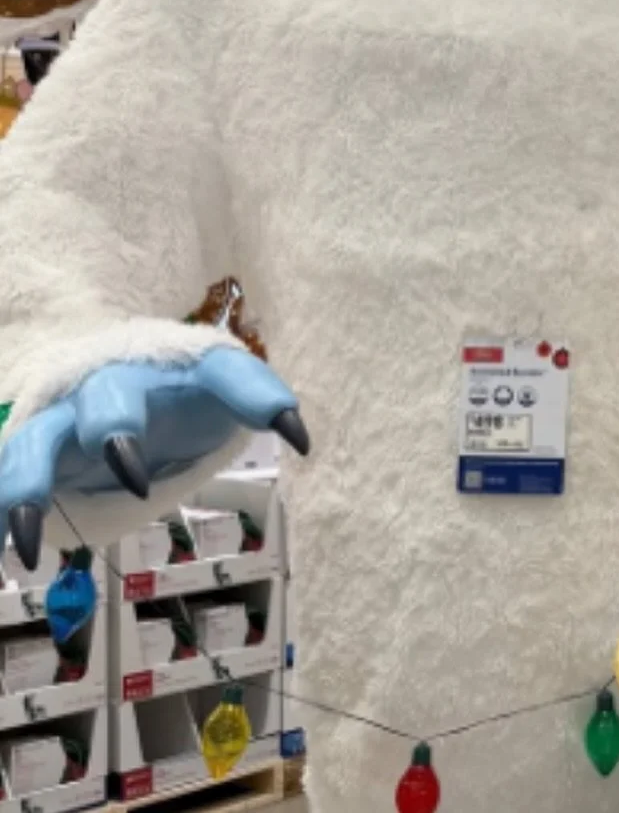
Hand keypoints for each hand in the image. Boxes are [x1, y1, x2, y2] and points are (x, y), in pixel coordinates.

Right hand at [0, 347, 308, 570]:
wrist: (106, 373)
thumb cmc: (176, 394)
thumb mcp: (218, 394)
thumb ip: (256, 401)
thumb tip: (299, 437)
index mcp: (178, 368)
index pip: (225, 371)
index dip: (255, 394)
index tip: (285, 425)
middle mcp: (114, 385)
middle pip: (108, 398)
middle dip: (115, 427)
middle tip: (129, 470)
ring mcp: (64, 419)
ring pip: (33, 445)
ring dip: (26, 486)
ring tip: (27, 539)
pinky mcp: (31, 453)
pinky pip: (0, 482)